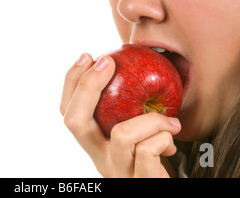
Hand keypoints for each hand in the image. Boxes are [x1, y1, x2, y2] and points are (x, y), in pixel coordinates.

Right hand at [60, 53, 181, 177]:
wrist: (162, 187)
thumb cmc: (157, 157)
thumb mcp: (137, 133)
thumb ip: (128, 109)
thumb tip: (128, 66)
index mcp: (95, 143)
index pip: (68, 112)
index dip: (72, 82)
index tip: (88, 55)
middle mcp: (99, 158)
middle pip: (75, 121)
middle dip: (88, 84)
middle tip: (108, 62)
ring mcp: (118, 172)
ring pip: (121, 134)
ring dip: (150, 119)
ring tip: (169, 121)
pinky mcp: (140, 181)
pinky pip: (147, 151)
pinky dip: (163, 136)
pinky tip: (172, 137)